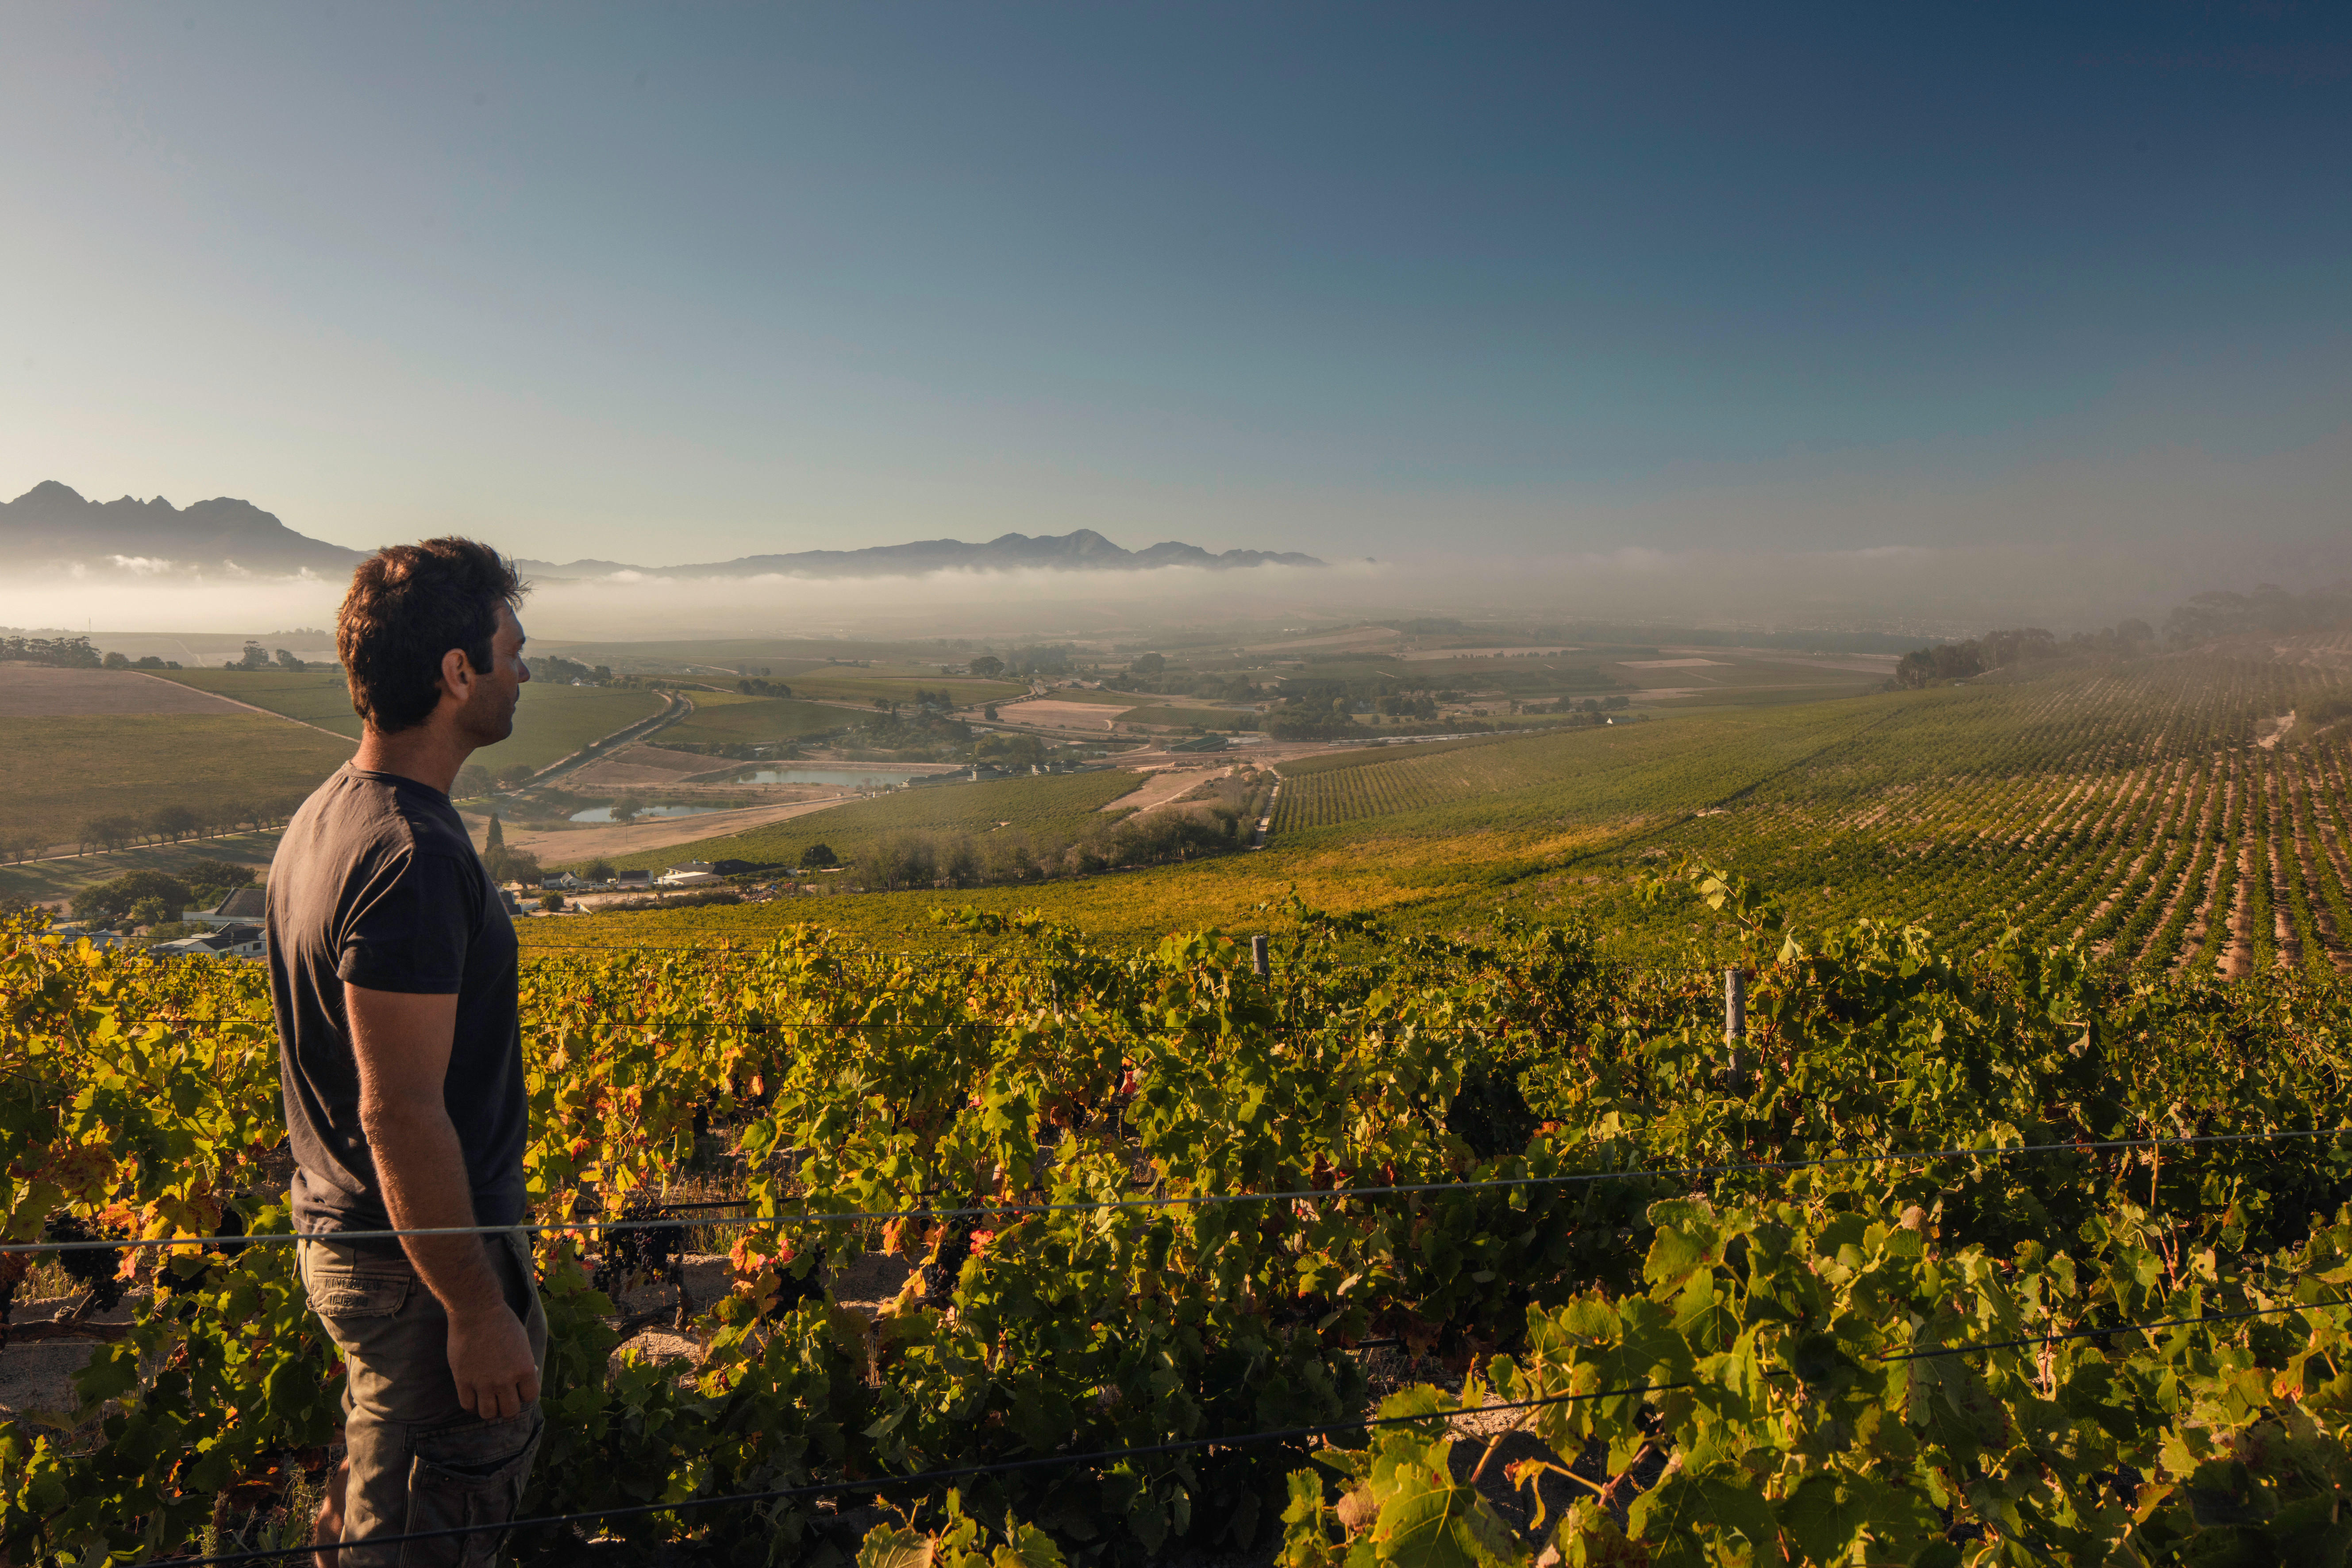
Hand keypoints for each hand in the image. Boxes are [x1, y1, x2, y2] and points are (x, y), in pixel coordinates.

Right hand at [446, 1305, 538, 1419]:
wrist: (476, 1311)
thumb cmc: (502, 1321)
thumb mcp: (522, 1341)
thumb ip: (524, 1362)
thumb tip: (526, 1376)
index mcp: (524, 1369)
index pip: (530, 1397)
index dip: (524, 1395)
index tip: (519, 1390)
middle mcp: (505, 1380)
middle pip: (510, 1411)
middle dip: (508, 1409)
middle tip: (503, 1402)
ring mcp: (483, 1383)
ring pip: (488, 1414)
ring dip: (490, 1411)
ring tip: (488, 1402)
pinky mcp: (463, 1381)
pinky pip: (468, 1405)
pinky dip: (472, 1405)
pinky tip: (473, 1396)